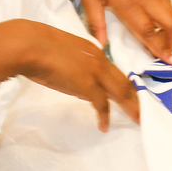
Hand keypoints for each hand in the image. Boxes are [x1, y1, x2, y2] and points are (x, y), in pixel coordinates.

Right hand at [0, 19, 138, 129]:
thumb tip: (71, 74)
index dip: (122, 83)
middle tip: (142, 111)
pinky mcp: (88, 86)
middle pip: (124, 82)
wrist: (29, 45)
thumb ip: (71, 60)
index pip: (113, 69)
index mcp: (92, 49)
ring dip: (131, 108)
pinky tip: (104, 127)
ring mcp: (95, 73)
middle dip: (135, 98)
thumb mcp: (60, 48)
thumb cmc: (36, 44)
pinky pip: (102, 105)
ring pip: (121, 93)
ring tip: (138, 120)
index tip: (127, 93)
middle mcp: (99, 60)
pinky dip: (104, 117)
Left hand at [81, 0, 171, 63]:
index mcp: (127, 1)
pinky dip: (169, 15)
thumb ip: (96, 23)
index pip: (148, 31)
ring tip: (165, 40)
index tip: (167, 61)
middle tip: (167, 53)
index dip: (158, 48)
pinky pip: (170, 2)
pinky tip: (160, 20)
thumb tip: (100, 46)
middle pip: (170, 24)